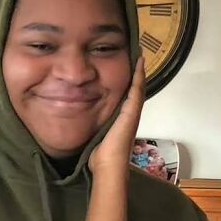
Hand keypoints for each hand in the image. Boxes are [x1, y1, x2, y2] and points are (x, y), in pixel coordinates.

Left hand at [89, 56, 145, 174]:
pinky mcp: (132, 113)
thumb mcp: (96, 133)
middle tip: (138, 57)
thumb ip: (93, 125)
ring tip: (140, 56)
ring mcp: (133, 113)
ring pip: (138, 87)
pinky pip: (136, 91)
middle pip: (135, 89)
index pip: (127, 96)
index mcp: (122, 119)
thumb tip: (80, 120)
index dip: (129, 82)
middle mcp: (130, 114)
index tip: (128, 68)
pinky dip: (138, 77)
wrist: (108, 164)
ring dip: (139, 72)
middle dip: (136, 74)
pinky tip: (139, 64)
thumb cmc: (100, 154)